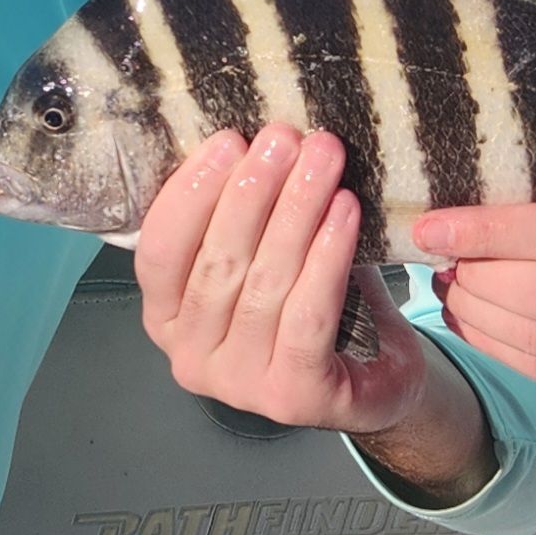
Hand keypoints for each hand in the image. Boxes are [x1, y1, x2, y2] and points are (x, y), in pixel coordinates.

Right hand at [134, 127, 496, 499]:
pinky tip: (345, 212)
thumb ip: (246, 214)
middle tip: (285, 138)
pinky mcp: (290, 397)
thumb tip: (254, 138)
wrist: (375, 380)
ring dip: (297, 211)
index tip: (229, 140)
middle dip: (253, 190)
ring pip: (264, 283)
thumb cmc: (310, 302)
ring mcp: (237, 384)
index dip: (191, 192)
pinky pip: (307, 316)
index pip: (160, 250)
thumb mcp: (265, 254)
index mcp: (165, 317)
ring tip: (324, 159)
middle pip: (217, 261)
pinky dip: (327, 259)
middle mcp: (189, 356)